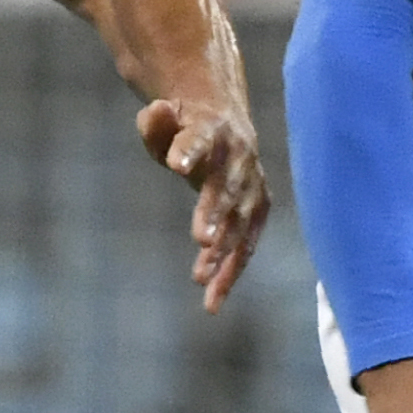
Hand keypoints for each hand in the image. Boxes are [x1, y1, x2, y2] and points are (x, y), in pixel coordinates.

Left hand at [135, 92, 270, 309]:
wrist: (227, 124)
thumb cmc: (185, 128)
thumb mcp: (162, 120)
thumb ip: (155, 124)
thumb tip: (158, 112)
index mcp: (212, 129)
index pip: (199, 139)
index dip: (189, 151)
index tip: (176, 164)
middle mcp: (238, 158)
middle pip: (226, 188)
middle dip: (214, 213)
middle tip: (201, 240)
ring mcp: (251, 186)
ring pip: (240, 222)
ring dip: (224, 251)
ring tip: (201, 278)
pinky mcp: (257, 210)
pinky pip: (246, 245)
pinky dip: (231, 272)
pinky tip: (212, 301)